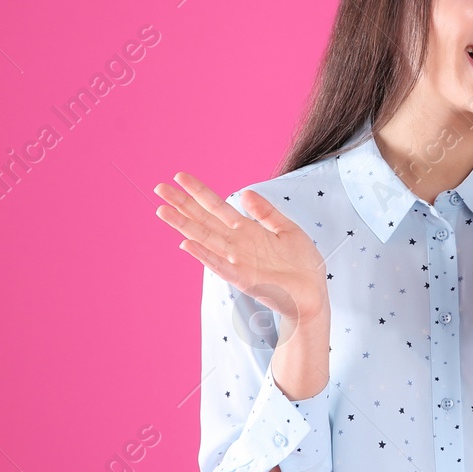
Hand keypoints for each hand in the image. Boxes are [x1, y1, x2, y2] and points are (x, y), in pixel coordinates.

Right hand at [154, 173, 329, 334]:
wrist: (314, 294)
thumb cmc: (302, 264)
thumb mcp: (286, 229)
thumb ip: (265, 212)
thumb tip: (244, 192)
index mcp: (247, 231)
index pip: (217, 206)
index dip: (199, 192)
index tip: (180, 177)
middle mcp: (237, 244)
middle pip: (203, 220)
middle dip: (182, 204)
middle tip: (159, 188)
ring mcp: (238, 261)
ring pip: (205, 239)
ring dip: (184, 225)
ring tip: (163, 210)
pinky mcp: (244, 279)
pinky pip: (220, 265)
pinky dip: (203, 255)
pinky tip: (186, 244)